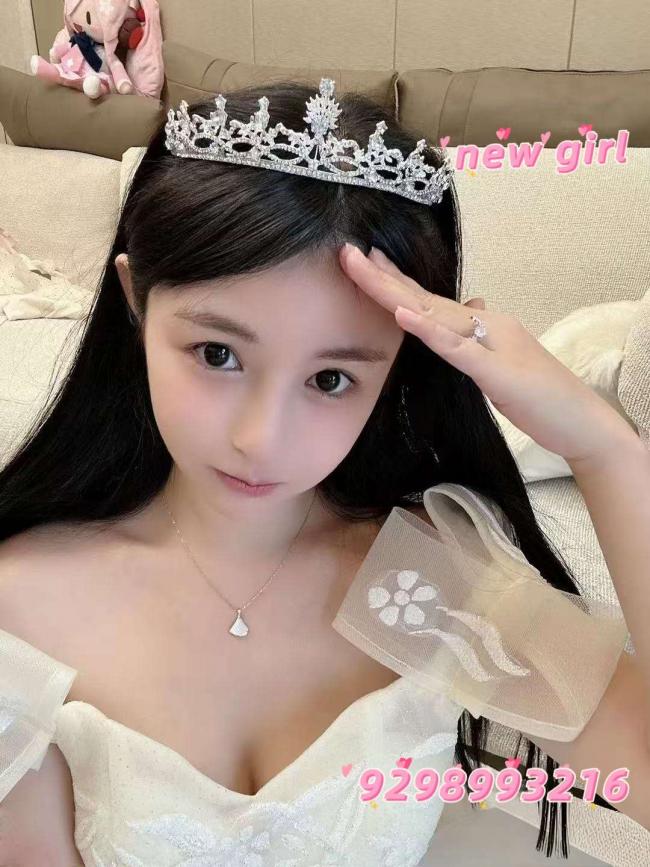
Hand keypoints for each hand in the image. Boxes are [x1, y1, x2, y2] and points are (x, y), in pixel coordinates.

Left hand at [339, 243, 635, 466]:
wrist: (580, 420)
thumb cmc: (540, 395)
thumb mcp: (500, 365)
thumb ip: (480, 339)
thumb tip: (469, 310)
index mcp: (478, 327)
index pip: (428, 300)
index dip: (395, 282)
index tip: (363, 262)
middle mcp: (481, 326)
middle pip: (422, 298)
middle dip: (381, 277)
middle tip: (346, 252)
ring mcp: (489, 345)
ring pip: (432, 313)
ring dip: (394, 292)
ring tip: (362, 268)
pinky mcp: (495, 371)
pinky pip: (456, 347)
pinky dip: (428, 330)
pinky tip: (403, 315)